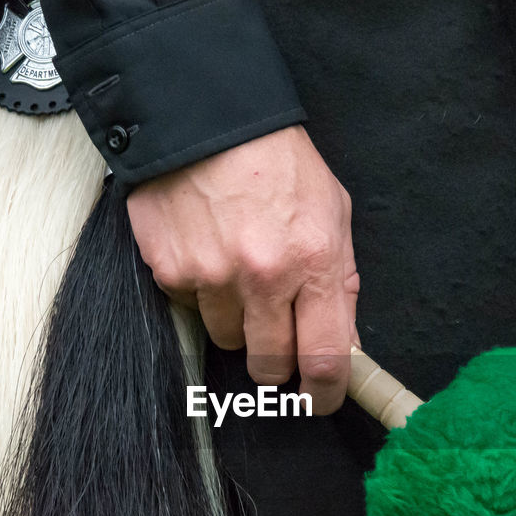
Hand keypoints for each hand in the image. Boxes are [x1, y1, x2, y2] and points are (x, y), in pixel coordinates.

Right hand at [127, 125, 358, 414]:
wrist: (207, 117)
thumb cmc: (276, 161)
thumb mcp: (333, 212)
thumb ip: (341, 282)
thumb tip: (344, 343)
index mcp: (314, 260)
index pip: (325, 357)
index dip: (324, 392)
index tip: (319, 399)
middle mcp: (264, 276)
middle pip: (270, 364)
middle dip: (276, 361)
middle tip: (277, 336)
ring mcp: (213, 277)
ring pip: (227, 340)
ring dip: (236, 321)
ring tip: (238, 272)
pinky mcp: (171, 271)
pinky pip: (190, 309)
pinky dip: (201, 293)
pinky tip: (208, 252)